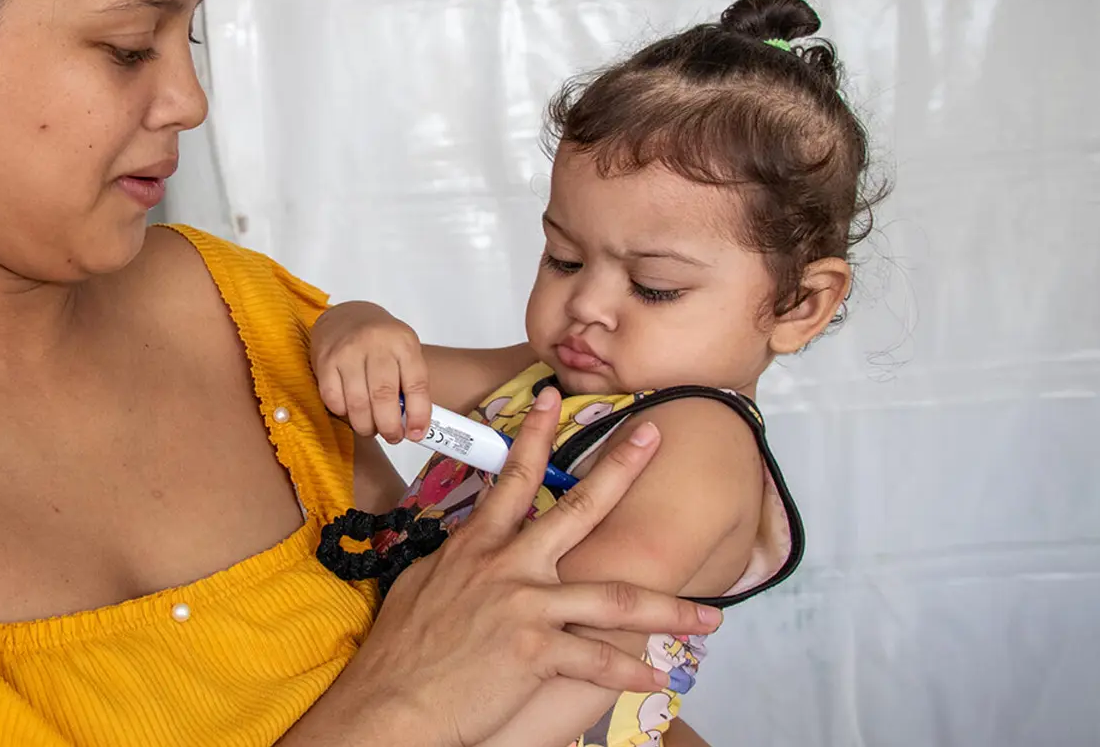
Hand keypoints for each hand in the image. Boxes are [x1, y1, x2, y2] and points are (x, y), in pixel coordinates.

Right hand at [290, 387, 721, 746]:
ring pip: (612, 598)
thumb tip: (467, 548)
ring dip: (668, 610)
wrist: (390, 701)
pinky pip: (595, 660)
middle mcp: (504, 566)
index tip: (552, 397)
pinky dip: (629, 672)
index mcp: (476, 546)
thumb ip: (456, 562)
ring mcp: (522, 605)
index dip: (535, 435)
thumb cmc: (399, 652)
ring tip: (709, 618)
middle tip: (655, 436)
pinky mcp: (532, 651)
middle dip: (622, 469)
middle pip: (577, 509)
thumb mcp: (423, 587)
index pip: (513, 478)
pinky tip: (657, 678)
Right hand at [312, 301, 429, 443]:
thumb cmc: (380, 343)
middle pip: (384, 397)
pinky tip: (351, 411)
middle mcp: (376, 344)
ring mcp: (348, 351)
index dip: (418, 415)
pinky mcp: (325, 361)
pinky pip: (334, 400)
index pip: (416, 384)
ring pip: (357, 404)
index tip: (416, 434)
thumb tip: (413, 427)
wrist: (346, 317)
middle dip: (390, 427)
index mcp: (403, 342)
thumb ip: (410, 385)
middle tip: (393, 437)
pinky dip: (344, 414)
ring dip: (366, 426)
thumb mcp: (404, 353)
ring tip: (371, 428)